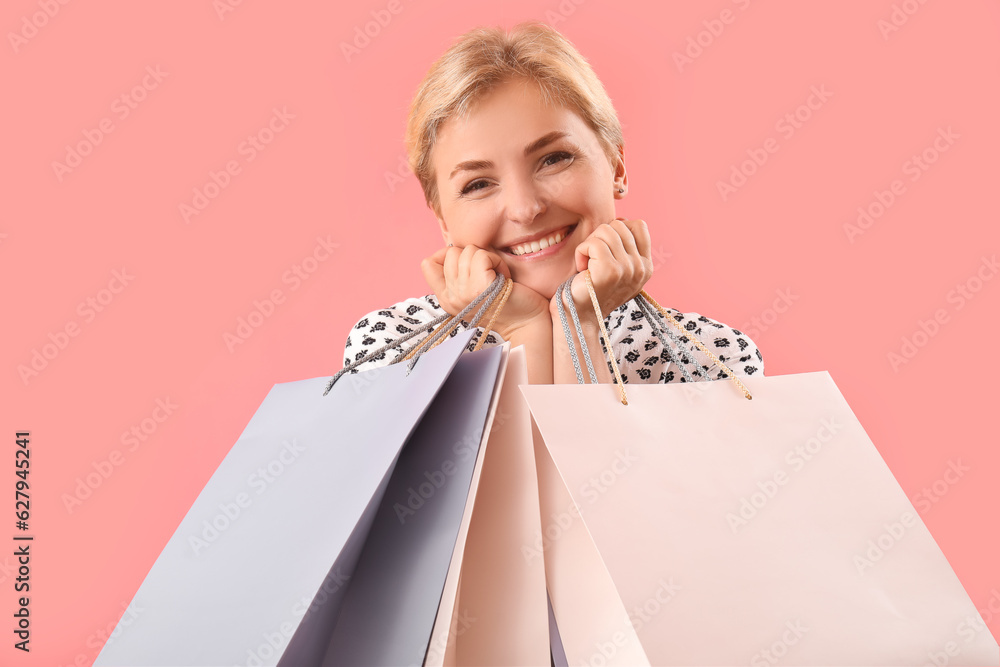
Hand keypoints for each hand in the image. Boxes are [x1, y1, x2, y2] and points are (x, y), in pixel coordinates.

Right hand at [421, 244, 549, 339]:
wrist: (525, 322)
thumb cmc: (503, 300)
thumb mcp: (471, 289)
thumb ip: (457, 274)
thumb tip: (451, 247)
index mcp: (446, 299)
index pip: (427, 264)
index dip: (446, 255)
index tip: (466, 264)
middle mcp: (451, 298)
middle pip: (450, 253)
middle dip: (473, 256)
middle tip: (488, 273)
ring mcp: (465, 293)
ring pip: (467, 252)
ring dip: (487, 258)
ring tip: (497, 275)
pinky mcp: (481, 287)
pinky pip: (482, 256)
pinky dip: (496, 260)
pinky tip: (503, 276)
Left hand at [563, 217, 653, 319]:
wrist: (579, 317)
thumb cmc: (592, 289)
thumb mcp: (616, 267)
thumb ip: (624, 246)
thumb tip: (621, 220)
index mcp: (646, 266)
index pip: (639, 226)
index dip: (618, 227)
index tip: (605, 246)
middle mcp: (641, 268)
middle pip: (619, 225)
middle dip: (599, 236)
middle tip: (592, 258)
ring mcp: (627, 269)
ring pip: (606, 231)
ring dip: (589, 244)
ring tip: (587, 265)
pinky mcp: (610, 271)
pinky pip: (593, 243)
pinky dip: (581, 252)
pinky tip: (581, 269)